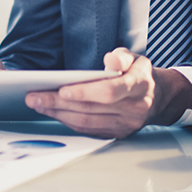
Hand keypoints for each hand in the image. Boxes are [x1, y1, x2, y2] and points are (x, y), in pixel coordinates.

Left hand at [23, 48, 191, 138]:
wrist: (158, 98)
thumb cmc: (139, 74)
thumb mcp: (135, 58)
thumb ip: (122, 57)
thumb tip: (111, 60)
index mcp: (138, 86)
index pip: (110, 92)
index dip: (85, 92)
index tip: (61, 89)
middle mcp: (133, 109)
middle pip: (91, 109)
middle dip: (59, 103)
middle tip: (34, 96)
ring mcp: (125, 125)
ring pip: (87, 122)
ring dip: (58, 114)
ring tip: (38, 104)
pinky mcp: (117, 134)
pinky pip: (89, 130)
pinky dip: (68, 122)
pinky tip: (53, 113)